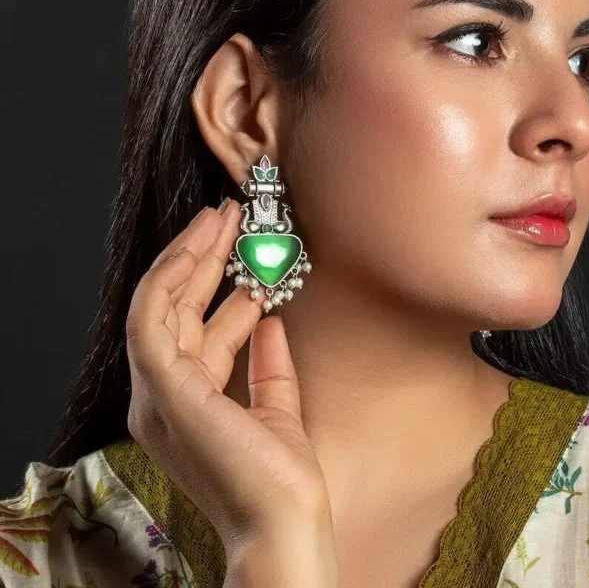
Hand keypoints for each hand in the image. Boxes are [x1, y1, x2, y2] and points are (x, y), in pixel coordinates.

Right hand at [124, 200, 338, 583]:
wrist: (283, 524)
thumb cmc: (279, 479)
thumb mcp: (275, 406)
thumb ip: (268, 365)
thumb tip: (269, 320)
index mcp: (185, 400)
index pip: (192, 327)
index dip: (216, 283)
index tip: (244, 248)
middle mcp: (161, 395)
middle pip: (173, 308)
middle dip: (201, 257)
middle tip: (227, 216)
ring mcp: (157, 392)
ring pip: (159, 303)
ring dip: (189, 255)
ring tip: (220, 216)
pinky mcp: (164, 388)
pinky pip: (154, 317)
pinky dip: (173, 276)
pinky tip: (203, 245)